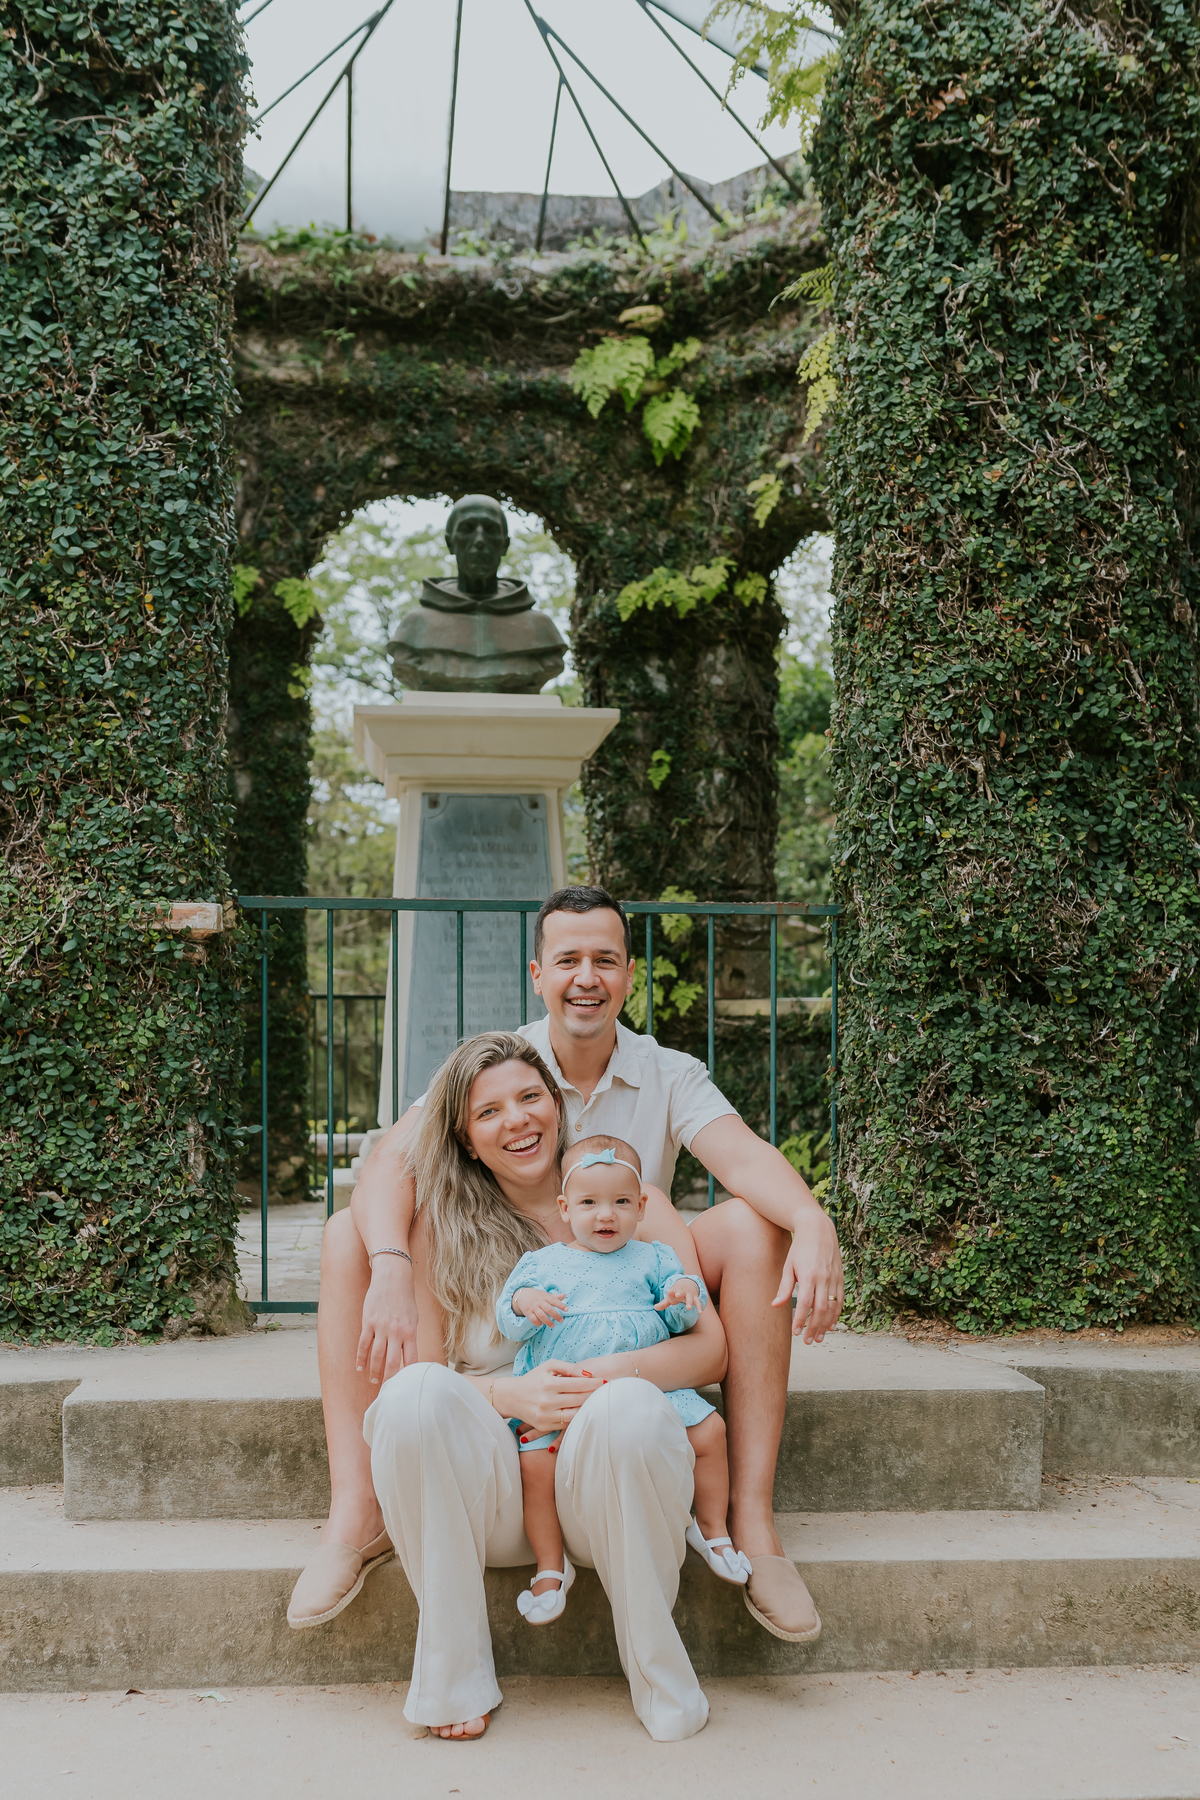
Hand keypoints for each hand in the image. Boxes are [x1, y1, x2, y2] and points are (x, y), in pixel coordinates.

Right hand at [356, 1254, 418, 1385]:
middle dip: (390, 1379)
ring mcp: (381, 1328)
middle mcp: (396, 1332)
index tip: (406, 1387)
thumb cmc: (405, 1299)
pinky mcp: (368, 1323)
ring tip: (374, 1383)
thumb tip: (407, 1357)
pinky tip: (360, 1368)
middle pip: (392, 1363)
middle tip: (388, 1391)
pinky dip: (361, 1358)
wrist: (392, 1277)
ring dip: (374, 1372)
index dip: (408, 1376)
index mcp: (410, 1332)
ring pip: (376, 1356)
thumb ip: (409, 1337)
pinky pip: (363, 1344)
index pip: (411, 1360)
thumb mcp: (413, 1318)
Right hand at [508, 1360, 602, 1433]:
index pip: (578, 1384)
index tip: (605, 1381)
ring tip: (598, 1402)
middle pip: (579, 1400)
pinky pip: (566, 1424)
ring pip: (575, 1415)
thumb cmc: (533, 1379)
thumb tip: (587, 1374)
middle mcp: (547, 1401)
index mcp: (549, 1384)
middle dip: (595, 1395)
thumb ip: (568, 1367)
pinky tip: (585, 1412)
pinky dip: (577, 1418)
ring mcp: (546, 1416)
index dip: (594, 1383)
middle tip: (606, 1391)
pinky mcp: (545, 1426)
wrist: (511, 1397)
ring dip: (589, 1408)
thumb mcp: (548, 1366)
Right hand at [513, 1286, 567, 1326]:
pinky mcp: (528, 1312)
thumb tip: (564, 1295)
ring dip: (548, 1321)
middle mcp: (539, 1302)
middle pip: (548, 1309)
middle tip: (561, 1320)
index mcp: (545, 1297)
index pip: (554, 1301)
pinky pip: (533, 1319)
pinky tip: (541, 1324)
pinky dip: (538, 1323)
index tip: (567, 1310)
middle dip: (556, 1315)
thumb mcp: (545, 1295)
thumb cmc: (537, 1296)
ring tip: (553, 1325)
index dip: (561, 1305)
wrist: (522, 1295)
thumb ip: (555, 1297)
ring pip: (541, 1315)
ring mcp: (533, 1307)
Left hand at [654, 1277, 700, 1312]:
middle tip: (678, 1295)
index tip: (669, 1291)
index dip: (671, 1292)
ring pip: (690, 1298)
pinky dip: (700, 1307)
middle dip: (680, 1294)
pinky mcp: (695, 1298)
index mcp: (675, 1291)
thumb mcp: (670, 1298)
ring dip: (689, 1302)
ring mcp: (689, 1295)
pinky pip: (698, 1303)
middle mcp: (683, 1292)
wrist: (688, 1284)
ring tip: (689, 1308)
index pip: (672, 1291)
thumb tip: (655, 1308)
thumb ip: (663, 1303)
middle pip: (681, 1293)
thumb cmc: (677, 1293)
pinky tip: (700, 1312)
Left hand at [772, 1211, 843, 1343]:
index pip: (805, 1304)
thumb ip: (784, 1287)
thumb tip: (775, 1306)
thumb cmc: (799, 1248)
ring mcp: (834, 1278)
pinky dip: (837, 1314)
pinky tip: (831, 1325)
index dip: (801, 1320)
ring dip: (826, 1325)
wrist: (818, 1229)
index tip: (796, 1332)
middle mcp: (824, 1278)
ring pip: (833, 1307)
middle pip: (821, 1310)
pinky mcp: (840, 1277)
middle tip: (808, 1341)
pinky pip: (840, 1300)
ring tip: (819, 1338)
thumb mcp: (788, 1266)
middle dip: (814, 1328)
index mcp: (809, 1275)